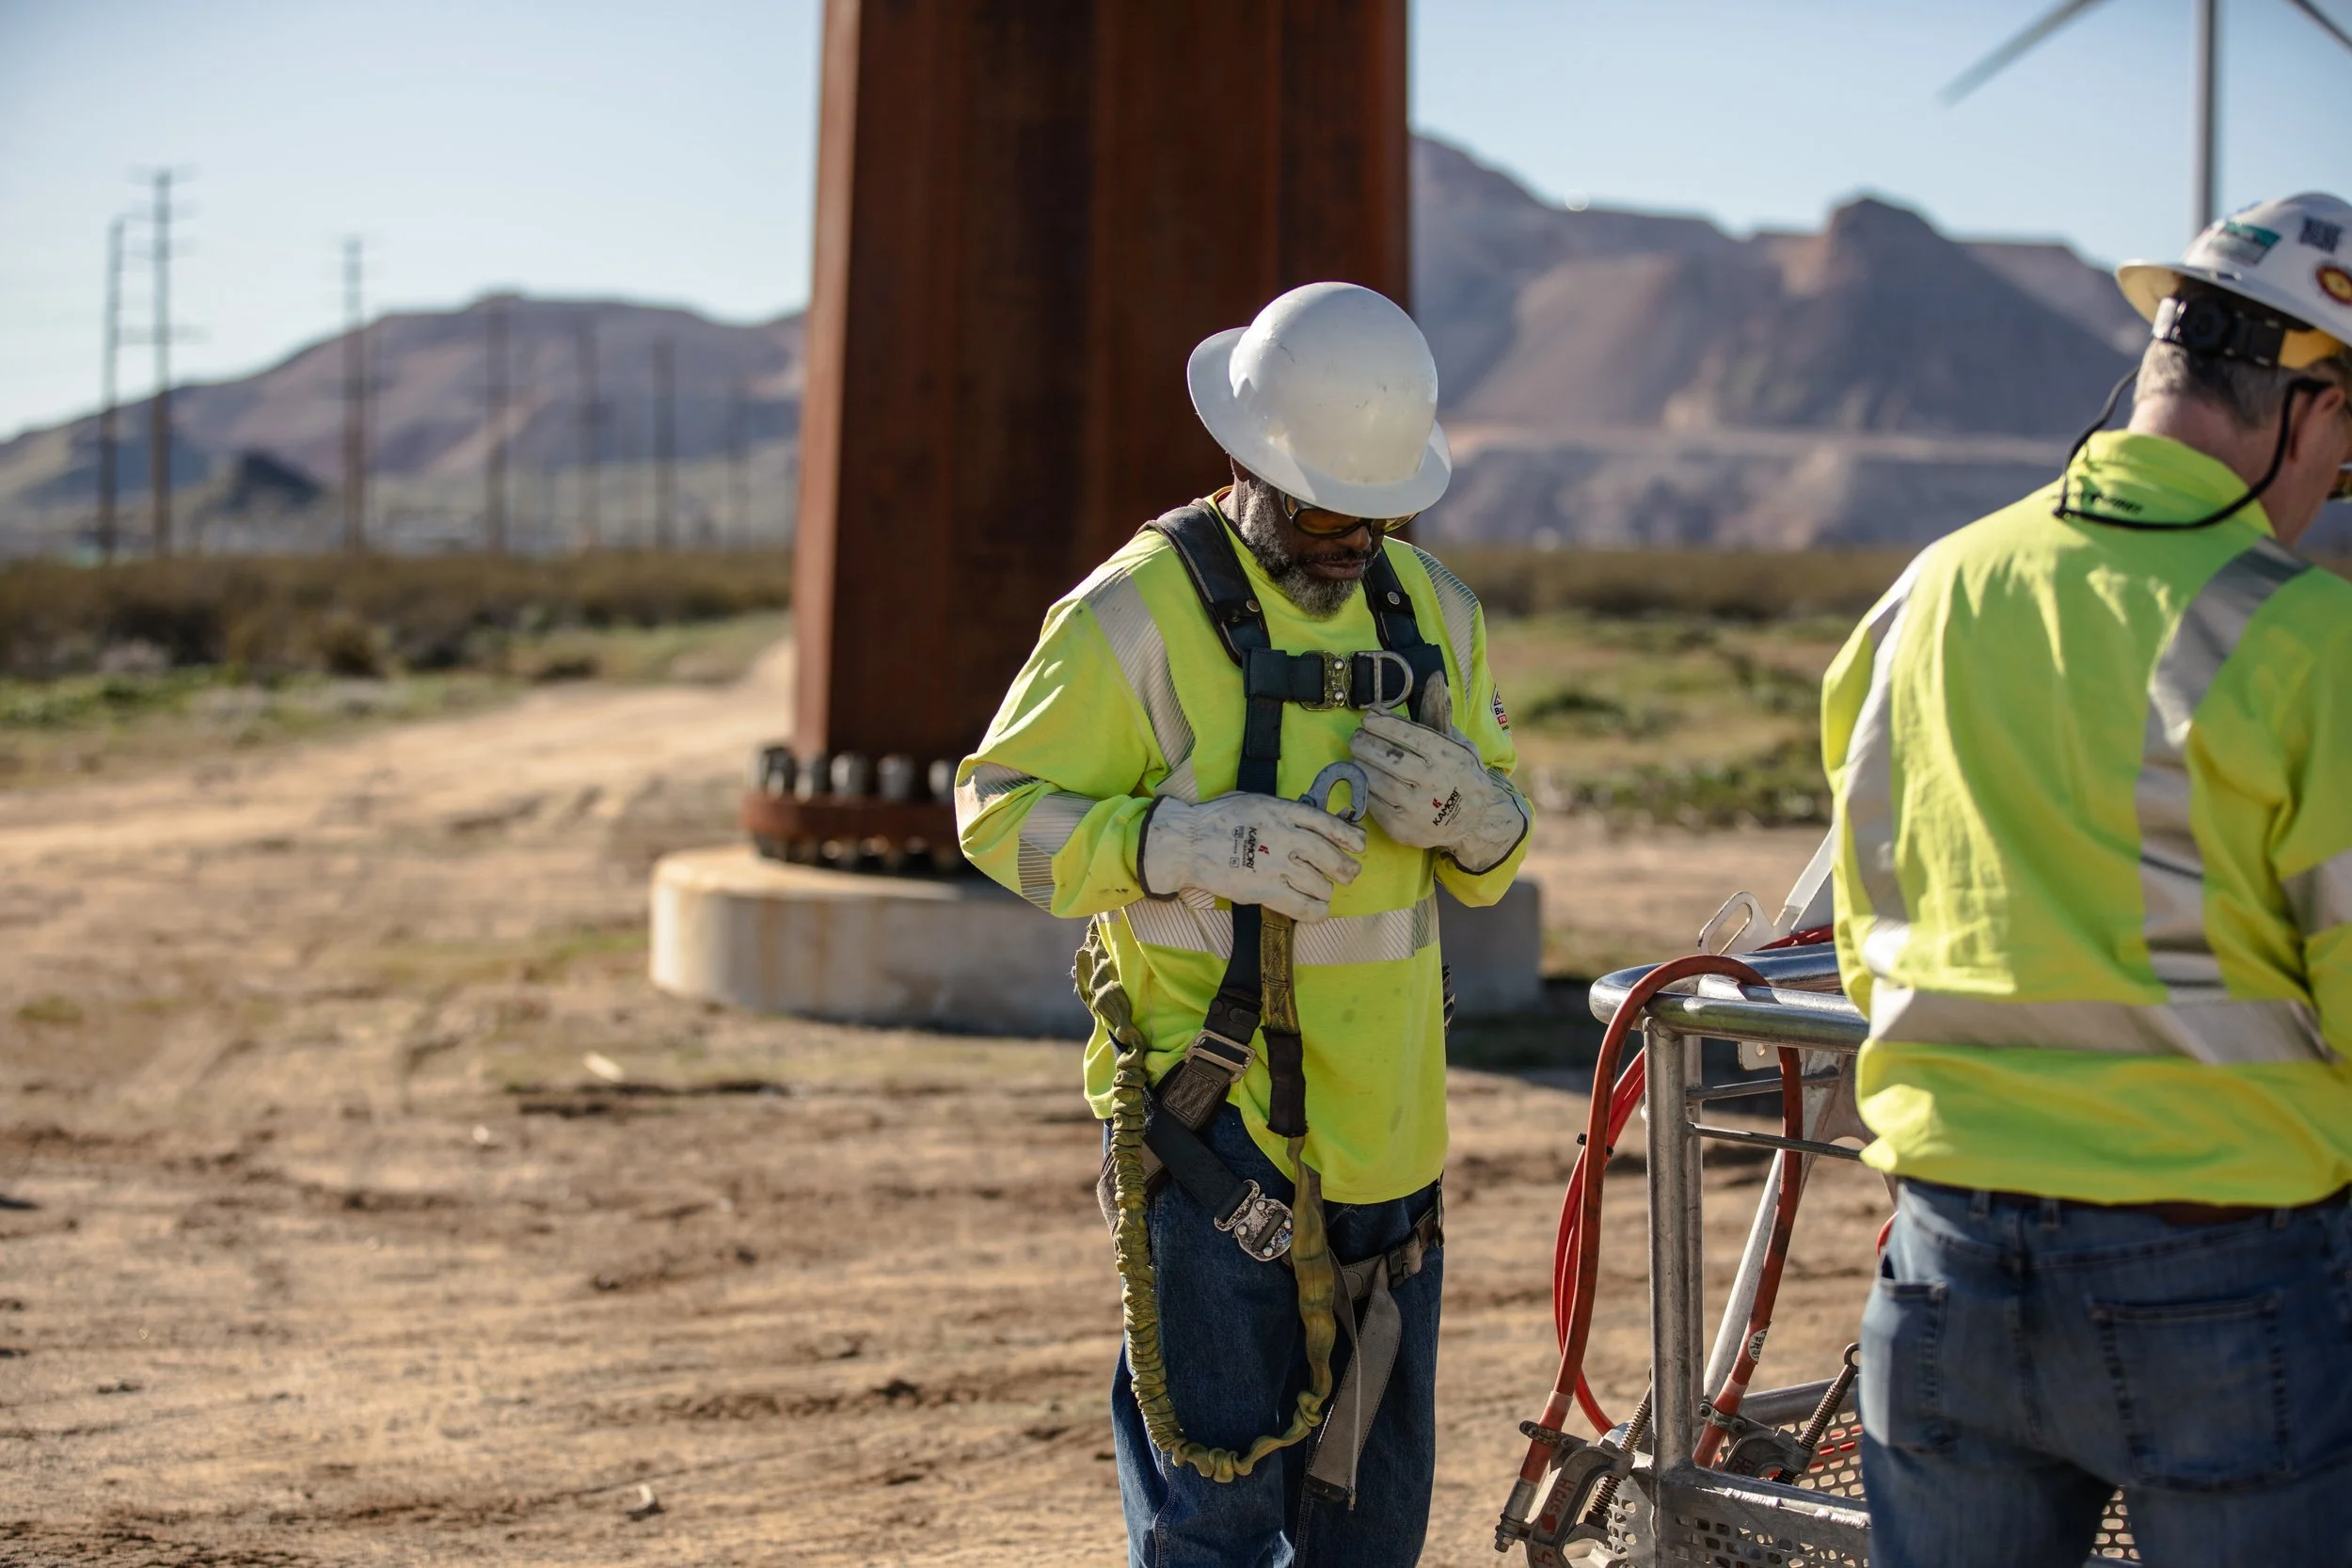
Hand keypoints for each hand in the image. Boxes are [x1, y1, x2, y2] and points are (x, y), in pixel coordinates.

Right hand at [1138, 793, 1365, 922]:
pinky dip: (1317, 911)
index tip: (1359, 846)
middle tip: (1348, 875)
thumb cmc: (1217, 819)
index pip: (1328, 824)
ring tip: (1321, 892)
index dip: (1349, 837)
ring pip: (1321, 884)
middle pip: (1331, 857)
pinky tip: (1317, 910)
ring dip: (1325, 891)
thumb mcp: (1255, 801)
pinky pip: (1304, 906)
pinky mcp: (1266, 890)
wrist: (1188, 842)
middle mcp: (1286, 836)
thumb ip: (1283, 811)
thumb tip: (1309, 821)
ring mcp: (1277, 864)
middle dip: (1346, 869)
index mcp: (1284, 811)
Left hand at [1348, 710, 1526, 871]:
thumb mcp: (1459, 742)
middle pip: (1388, 757)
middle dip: (1365, 741)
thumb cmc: (1461, 775)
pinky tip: (1365, 776)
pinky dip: (1364, 786)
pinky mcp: (1403, 829)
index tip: (1369, 716)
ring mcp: (1418, 809)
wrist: (1475, 821)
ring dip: (1360, 763)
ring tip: (1358, 754)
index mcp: (1449, 757)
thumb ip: (1440, 712)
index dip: (1383, 723)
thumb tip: (1435, 678)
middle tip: (1357, 736)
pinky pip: (1372, 802)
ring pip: (1375, 779)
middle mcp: (1434, 783)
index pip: (1409, 735)